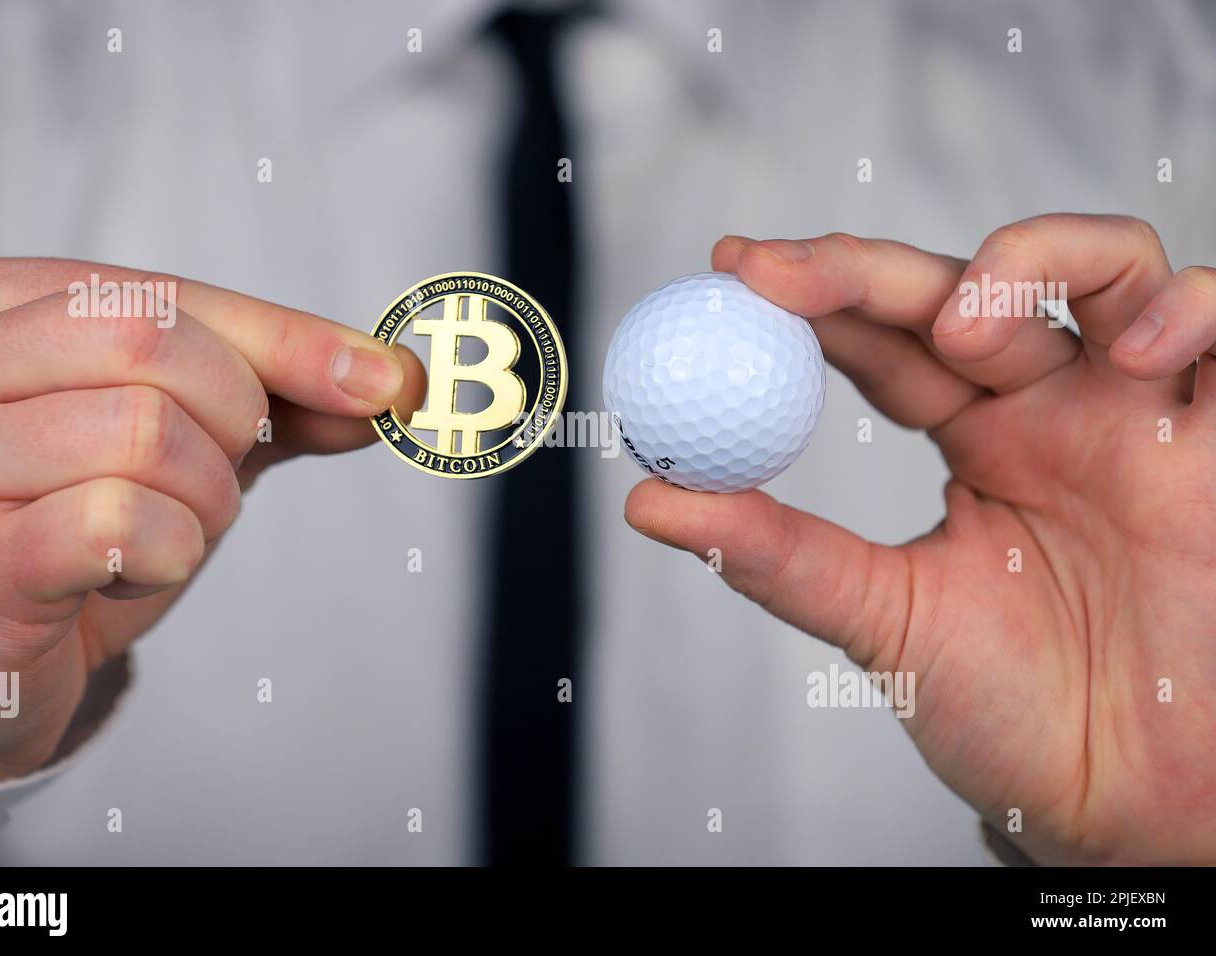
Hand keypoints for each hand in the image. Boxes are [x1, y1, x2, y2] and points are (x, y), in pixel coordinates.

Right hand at [0, 258, 423, 785]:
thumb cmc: (51, 537)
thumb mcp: (154, 443)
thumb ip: (260, 399)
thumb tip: (383, 382)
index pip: (160, 293)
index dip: (287, 338)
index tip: (382, 378)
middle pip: (152, 338)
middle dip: (233, 415)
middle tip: (218, 477)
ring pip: (145, 429)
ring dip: (204, 497)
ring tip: (168, 534)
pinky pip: (118, 521)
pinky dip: (169, 550)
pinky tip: (136, 572)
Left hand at [626, 215, 1215, 863]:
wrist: (1131, 804)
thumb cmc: (1017, 715)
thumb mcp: (886, 622)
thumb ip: (778, 556)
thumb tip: (648, 503)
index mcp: (977, 438)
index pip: (886, 341)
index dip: (814, 297)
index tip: (729, 271)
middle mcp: (1056, 406)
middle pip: (964, 289)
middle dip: (870, 269)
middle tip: (781, 275)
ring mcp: (1146, 410)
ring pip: (1104, 269)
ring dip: (1028, 262)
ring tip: (961, 324)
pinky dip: (1190, 307)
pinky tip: (1140, 343)